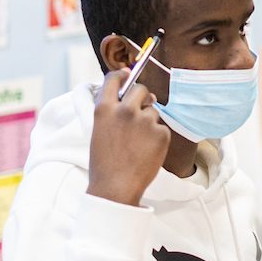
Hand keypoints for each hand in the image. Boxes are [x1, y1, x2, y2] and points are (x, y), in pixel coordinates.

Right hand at [89, 67, 171, 204]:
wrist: (116, 187)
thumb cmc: (104, 162)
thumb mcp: (99, 131)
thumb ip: (111, 112)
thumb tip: (128, 97)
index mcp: (104, 109)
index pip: (113, 79)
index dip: (121, 75)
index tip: (127, 73)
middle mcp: (125, 110)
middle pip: (140, 89)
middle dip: (142, 97)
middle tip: (140, 109)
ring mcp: (145, 121)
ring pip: (153, 110)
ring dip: (149, 121)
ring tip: (138, 142)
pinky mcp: (161, 132)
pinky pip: (162, 127)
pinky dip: (157, 136)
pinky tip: (146, 150)